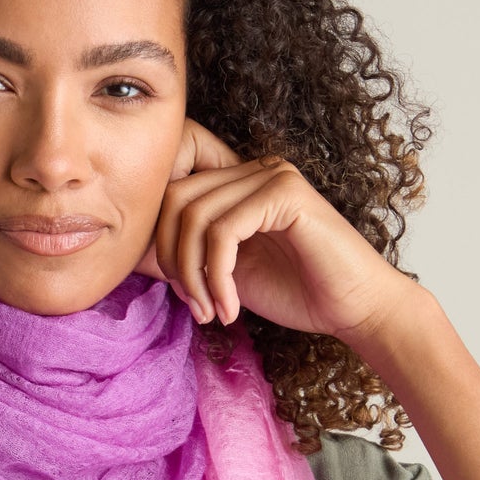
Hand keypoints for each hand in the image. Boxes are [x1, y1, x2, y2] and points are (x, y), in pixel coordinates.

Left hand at [137, 118, 416, 346]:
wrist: (354, 309)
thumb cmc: (295, 292)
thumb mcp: (220, 275)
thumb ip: (180, 257)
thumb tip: (125, 252)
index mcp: (234, 182)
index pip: (168, 183)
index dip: (155, 232)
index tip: (172, 282)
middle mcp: (251, 169)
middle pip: (172, 199)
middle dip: (170, 261)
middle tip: (193, 305)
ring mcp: (270, 175)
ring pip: (193, 216)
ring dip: (193, 276)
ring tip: (213, 311)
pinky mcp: (286, 194)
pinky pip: (224, 231)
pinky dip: (219, 278)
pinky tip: (232, 308)